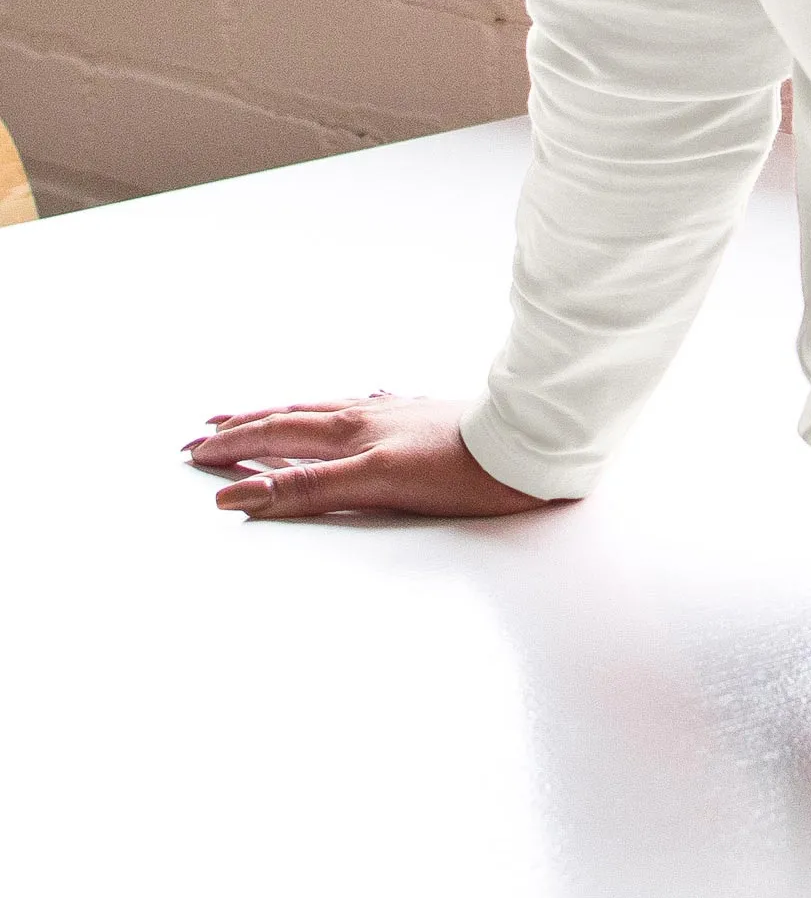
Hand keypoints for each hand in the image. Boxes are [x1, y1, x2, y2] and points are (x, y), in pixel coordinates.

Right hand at [183, 394, 548, 521]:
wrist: (529, 446)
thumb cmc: (461, 472)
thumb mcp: (375, 484)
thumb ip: (308, 489)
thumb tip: (239, 494)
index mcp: (352, 432)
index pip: (276, 437)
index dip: (233, 449)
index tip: (193, 455)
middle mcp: (368, 415)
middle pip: (292, 418)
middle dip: (244, 428)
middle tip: (203, 433)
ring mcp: (396, 414)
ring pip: (325, 409)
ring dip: (284, 413)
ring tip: (259, 414)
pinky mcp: (424, 418)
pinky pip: (367, 407)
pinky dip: (340, 409)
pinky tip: (354, 402)